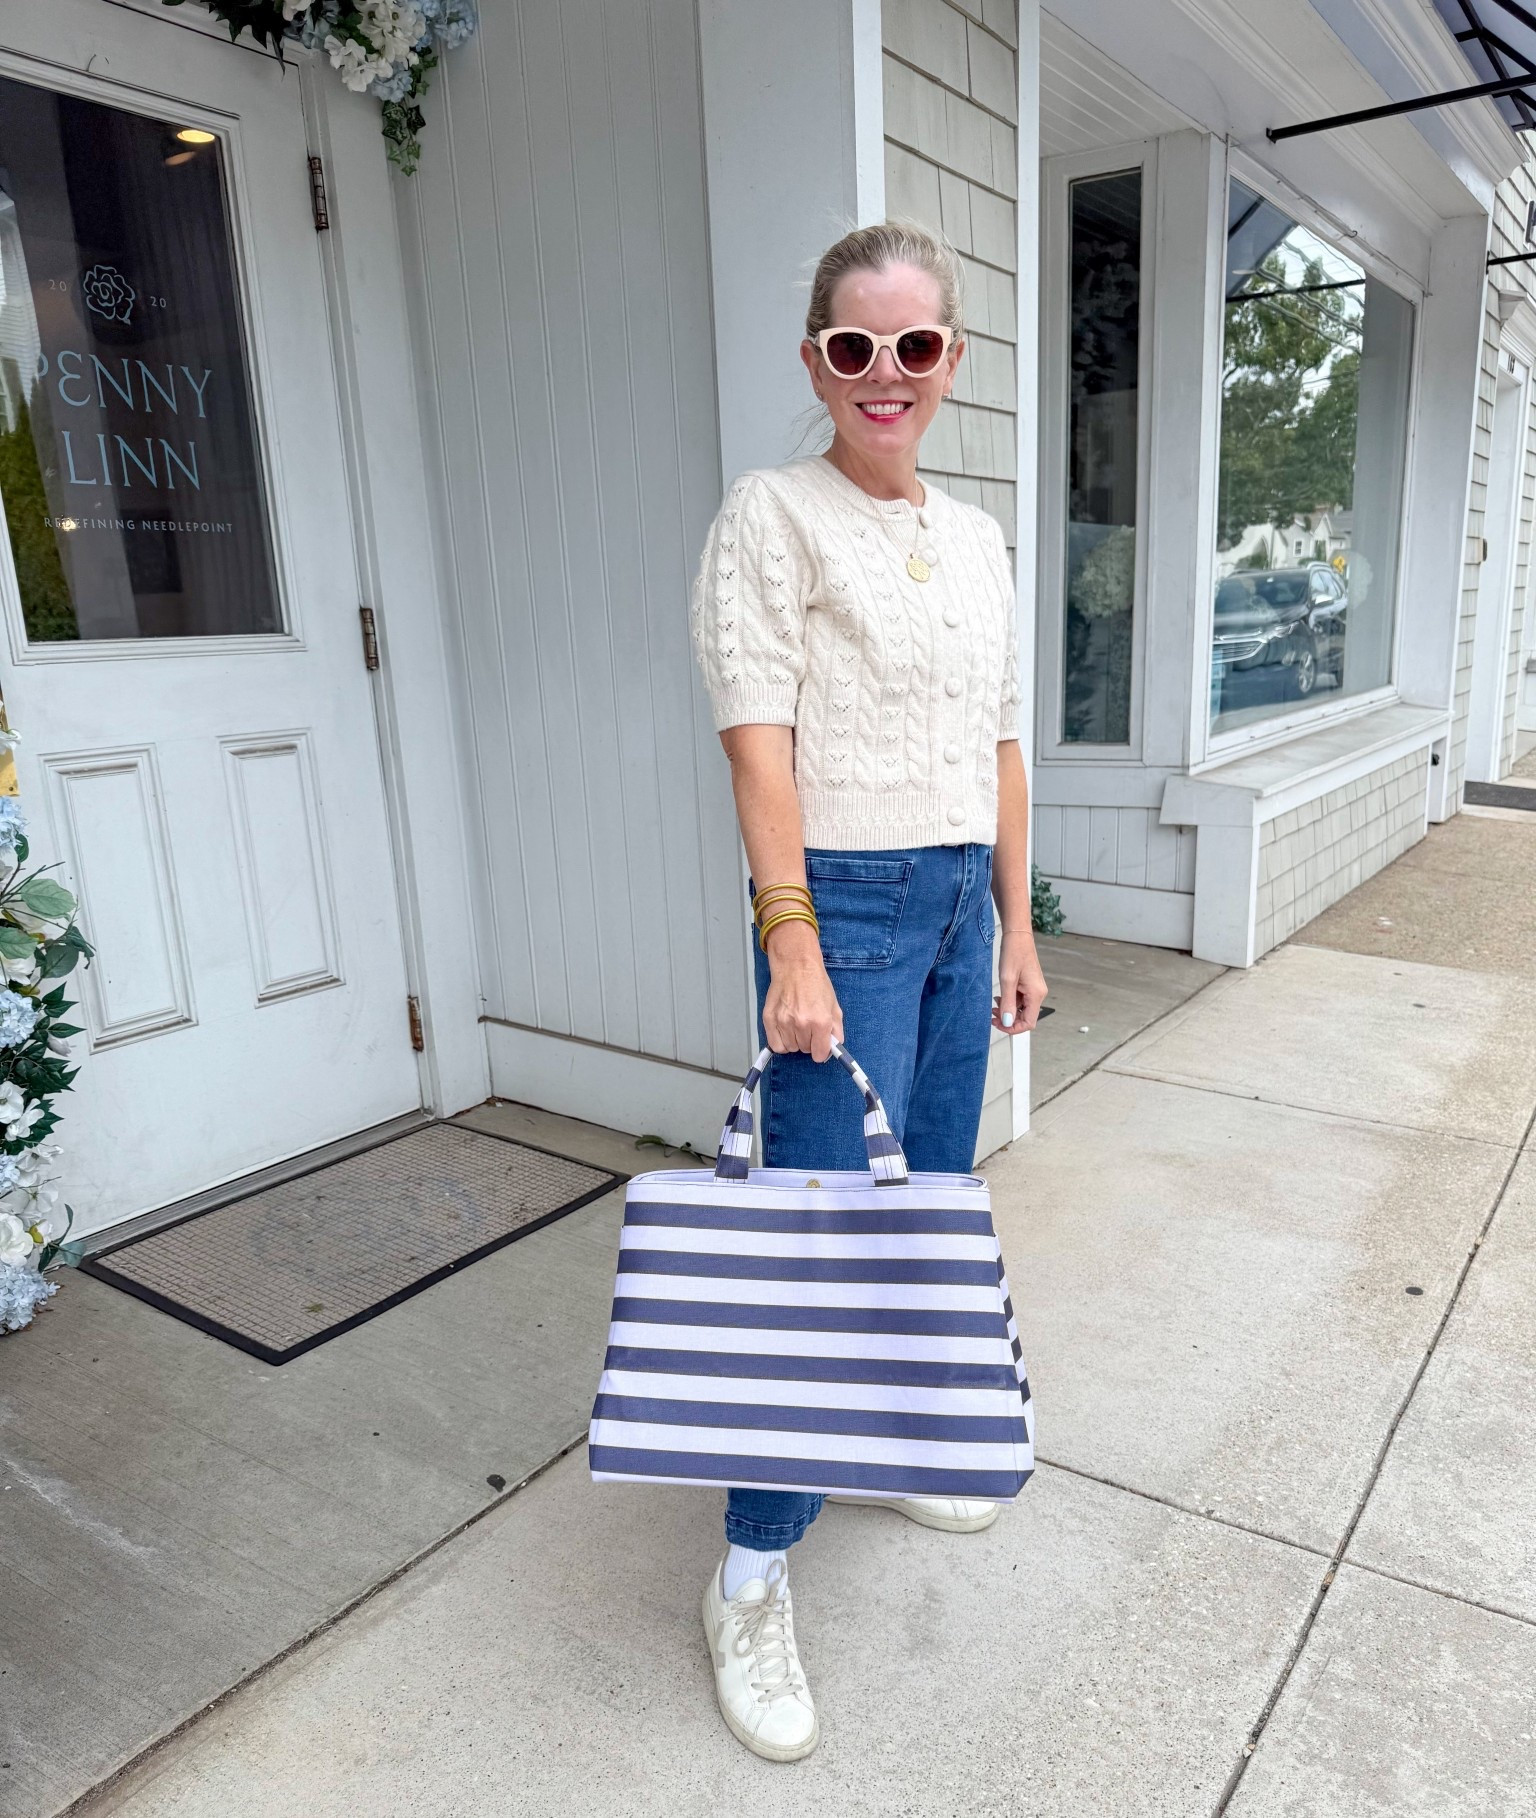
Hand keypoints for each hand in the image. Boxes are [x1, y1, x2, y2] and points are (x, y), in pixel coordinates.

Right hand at [761, 921, 842, 1060]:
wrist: (795, 966)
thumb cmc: (815, 983)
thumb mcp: (834, 1006)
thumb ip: (836, 1029)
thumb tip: (835, 1046)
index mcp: (820, 1021)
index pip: (819, 1054)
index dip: (821, 1051)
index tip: (820, 1046)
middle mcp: (802, 1023)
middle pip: (805, 1050)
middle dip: (808, 1042)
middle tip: (808, 1027)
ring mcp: (784, 1022)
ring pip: (790, 1048)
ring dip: (794, 1041)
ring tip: (796, 1024)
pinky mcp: (769, 1019)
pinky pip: (775, 1044)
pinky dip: (781, 1041)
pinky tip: (786, 1030)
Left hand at [993, 927, 1047, 1033]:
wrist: (1017, 936)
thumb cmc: (1014, 952)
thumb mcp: (1007, 980)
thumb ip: (1008, 1003)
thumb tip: (1007, 1022)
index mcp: (1036, 994)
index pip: (1029, 1022)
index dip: (1013, 1028)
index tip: (999, 1025)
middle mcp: (1038, 993)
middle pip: (1025, 1017)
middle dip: (1009, 1019)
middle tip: (993, 1015)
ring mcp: (1034, 989)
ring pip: (1022, 1009)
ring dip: (1008, 1010)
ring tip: (994, 1004)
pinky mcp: (1029, 985)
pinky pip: (1021, 1000)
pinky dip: (1010, 1001)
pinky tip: (1000, 996)